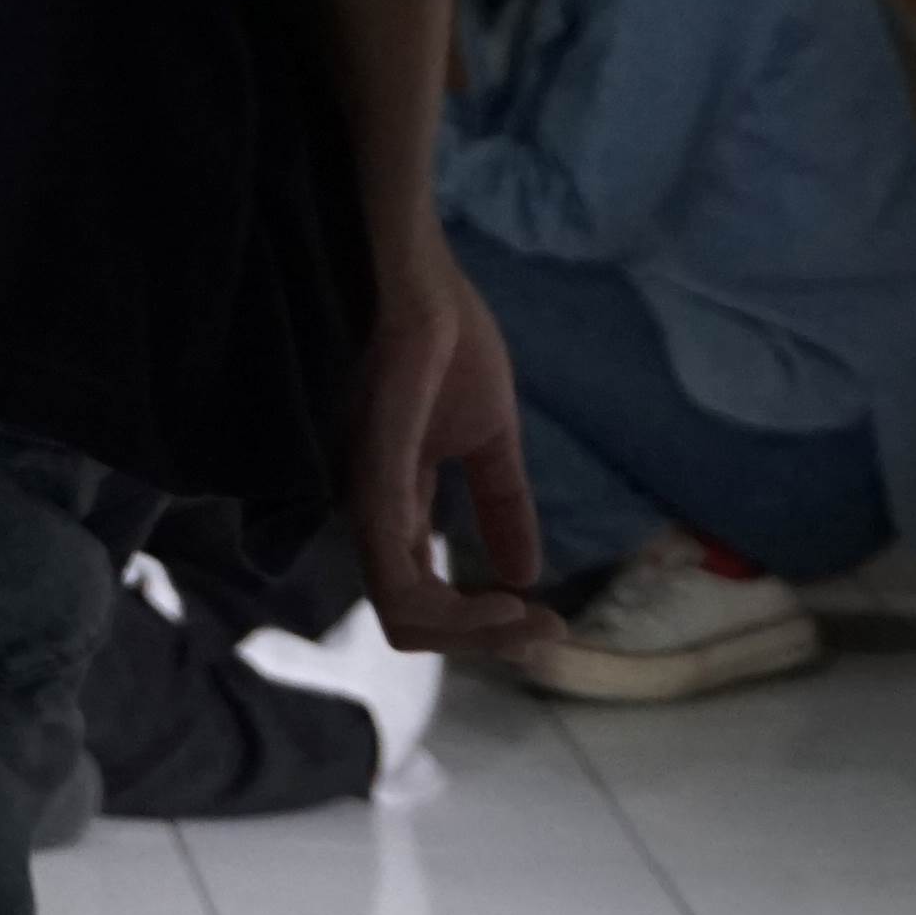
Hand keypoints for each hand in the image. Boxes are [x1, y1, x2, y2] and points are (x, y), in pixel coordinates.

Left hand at [357, 217, 561, 658]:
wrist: (421, 274)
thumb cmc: (445, 338)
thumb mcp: (489, 437)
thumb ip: (502, 505)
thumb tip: (528, 573)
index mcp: (394, 504)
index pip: (421, 596)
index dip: (484, 626)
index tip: (549, 620)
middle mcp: (369, 509)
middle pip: (410, 618)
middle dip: (484, 640)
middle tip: (544, 628)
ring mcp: (365, 493)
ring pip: (401, 610)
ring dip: (475, 633)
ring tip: (530, 619)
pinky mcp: (373, 473)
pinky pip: (393, 568)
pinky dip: (453, 606)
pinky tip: (509, 599)